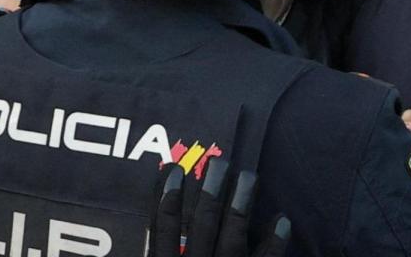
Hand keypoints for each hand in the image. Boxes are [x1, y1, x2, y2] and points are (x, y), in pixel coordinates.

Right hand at [150, 160, 289, 256]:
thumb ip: (155, 250)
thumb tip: (127, 239)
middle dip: (211, 192)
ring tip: (248, 176)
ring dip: (241, 206)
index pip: (164, 231)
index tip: (174, 168)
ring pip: (232, 239)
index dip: (167, 198)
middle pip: (202, 227)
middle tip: (220, 162)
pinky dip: (274, 244)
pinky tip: (282, 220)